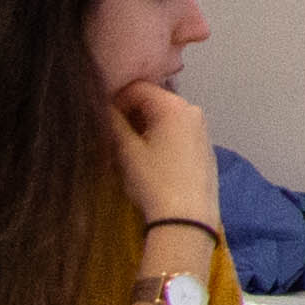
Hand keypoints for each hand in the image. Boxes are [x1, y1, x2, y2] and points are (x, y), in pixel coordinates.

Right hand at [107, 79, 221, 239]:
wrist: (188, 217)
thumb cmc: (154, 181)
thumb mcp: (126, 151)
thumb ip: (112, 122)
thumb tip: (100, 106)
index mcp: (174, 106)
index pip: (138, 87)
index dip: (115, 100)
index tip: (102, 120)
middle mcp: (192, 110)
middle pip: (153, 100)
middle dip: (129, 114)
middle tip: (111, 136)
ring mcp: (201, 128)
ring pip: (163, 117)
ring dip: (142, 127)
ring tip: (126, 151)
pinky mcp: (203, 146)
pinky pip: (176, 131)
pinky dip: (158, 137)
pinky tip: (148, 159)